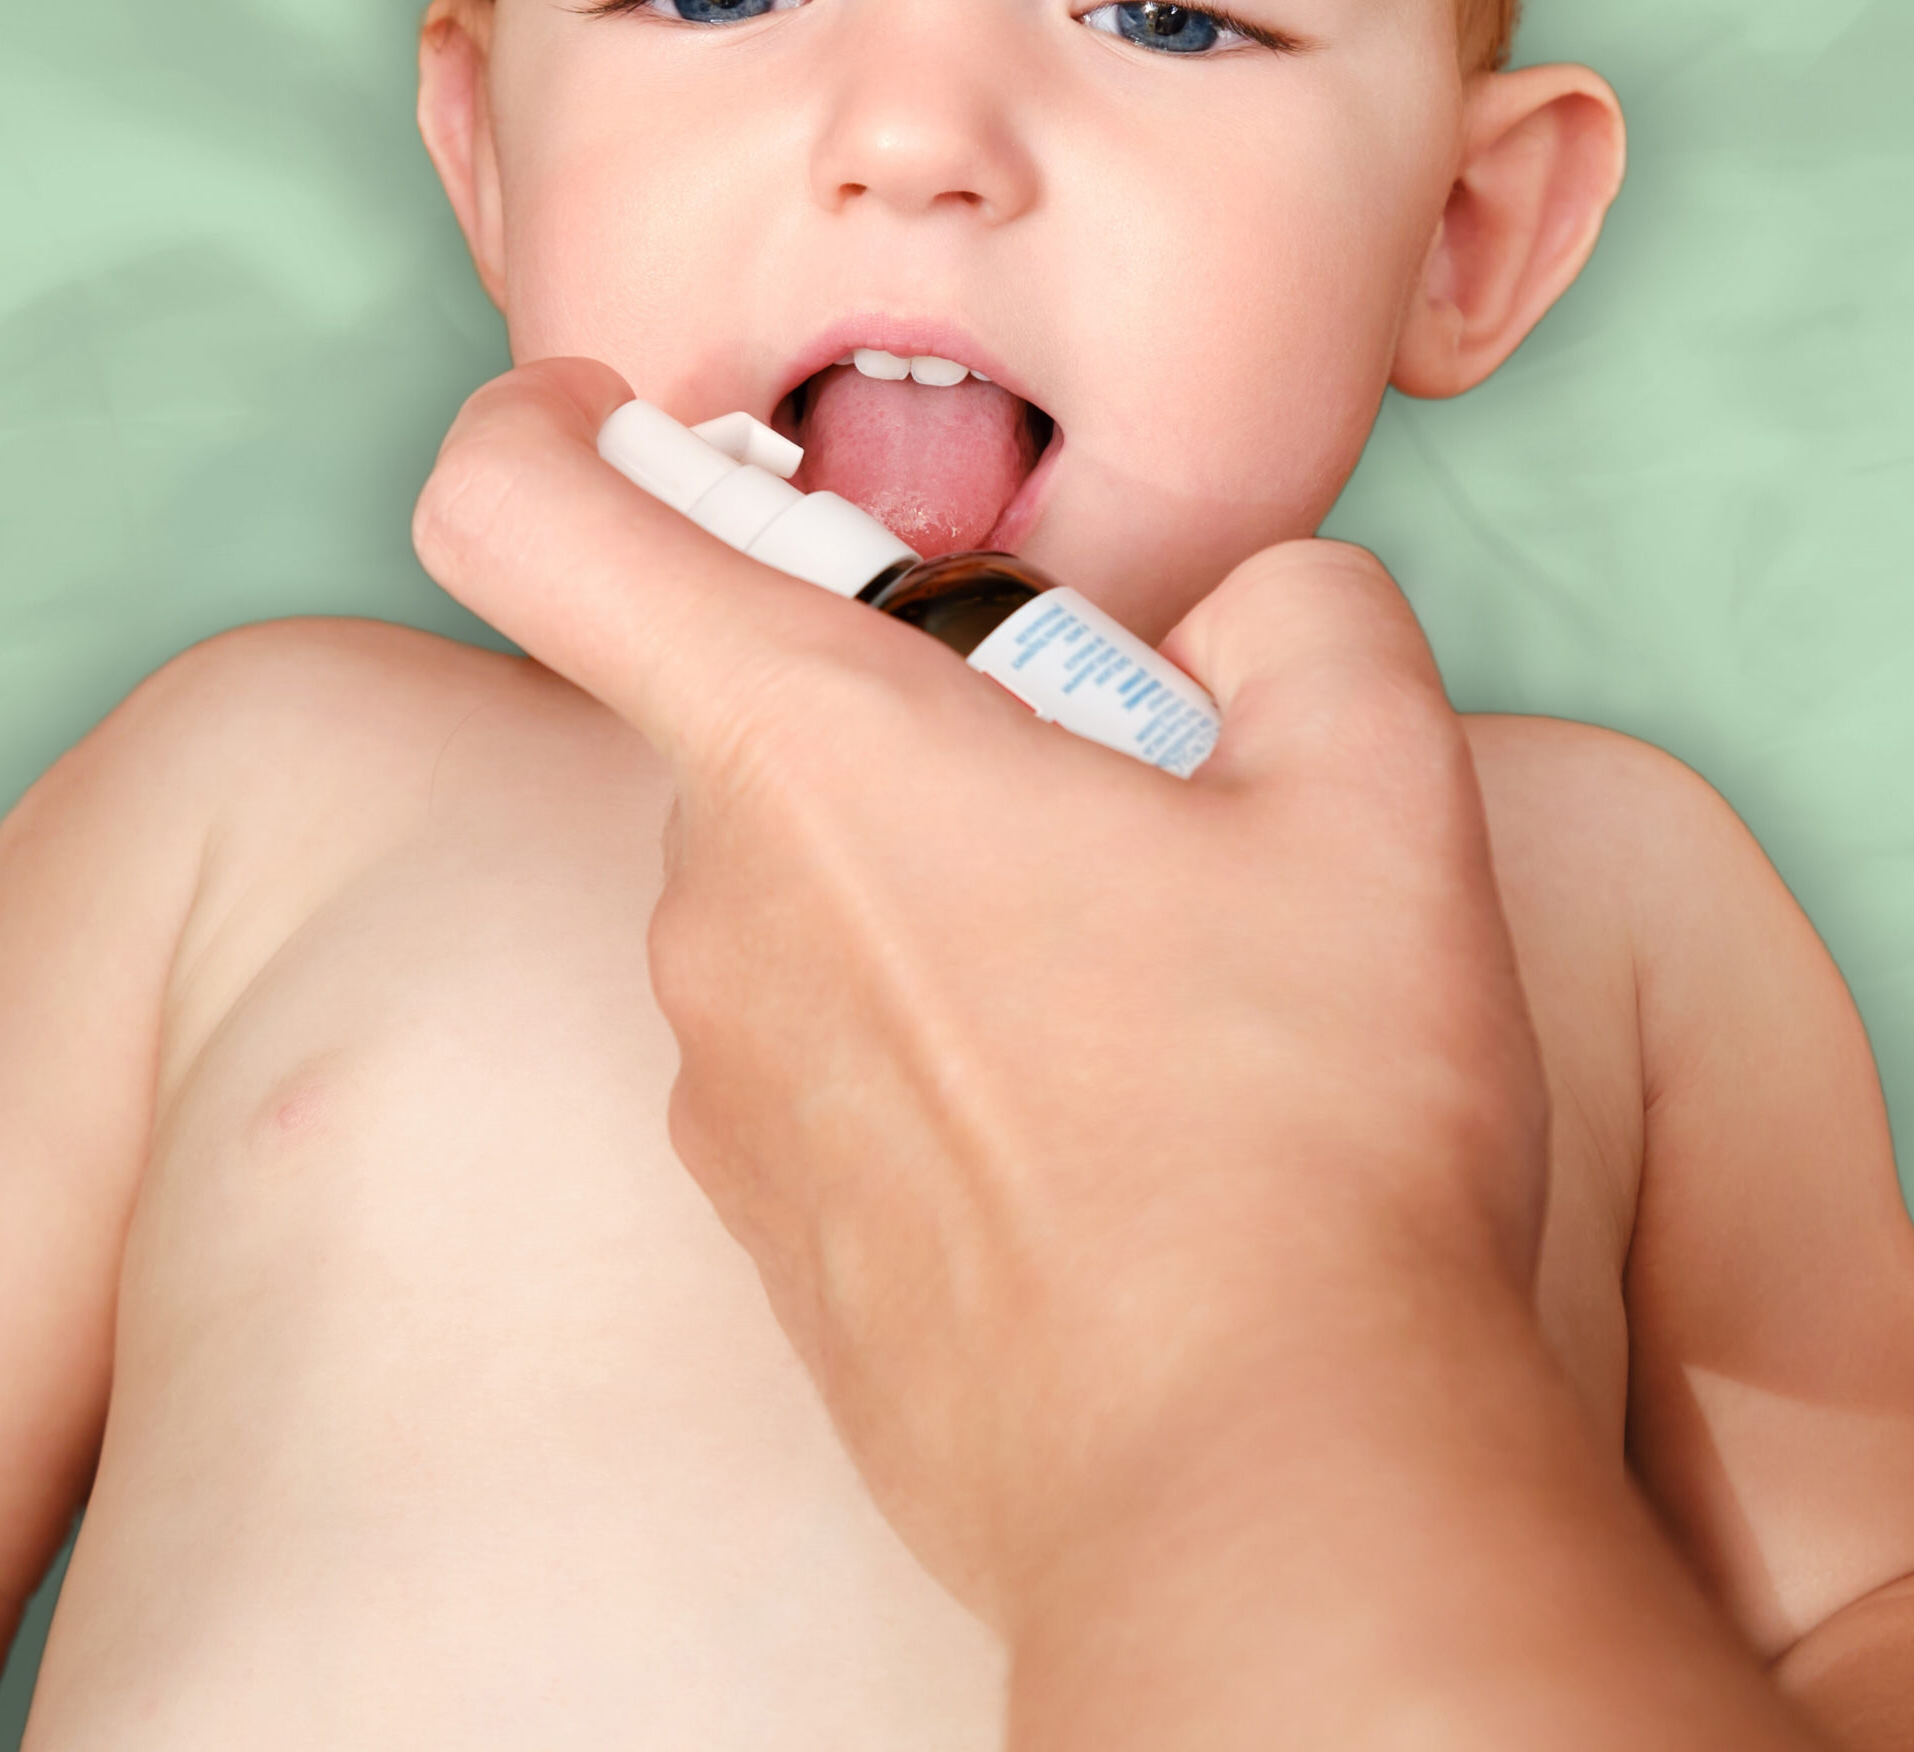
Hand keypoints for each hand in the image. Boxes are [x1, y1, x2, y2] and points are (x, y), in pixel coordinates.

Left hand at [413, 358, 1552, 1622]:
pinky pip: (826, 1044)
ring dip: (948, 878)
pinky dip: (936, 1027)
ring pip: (810, 882)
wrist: (1255, 1487)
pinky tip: (1102, 1125)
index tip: (641, 426)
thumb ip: (1300, 611)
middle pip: (759, 708)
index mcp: (811, 753)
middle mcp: (713, 911)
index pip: (533, 515)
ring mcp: (727, 1085)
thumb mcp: (1379, 789)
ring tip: (1145, 992)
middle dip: (929, 710)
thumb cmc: (1299, 1130)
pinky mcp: (773, 1222)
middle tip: (1124, 804)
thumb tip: (1244, 621)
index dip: (550, 426)